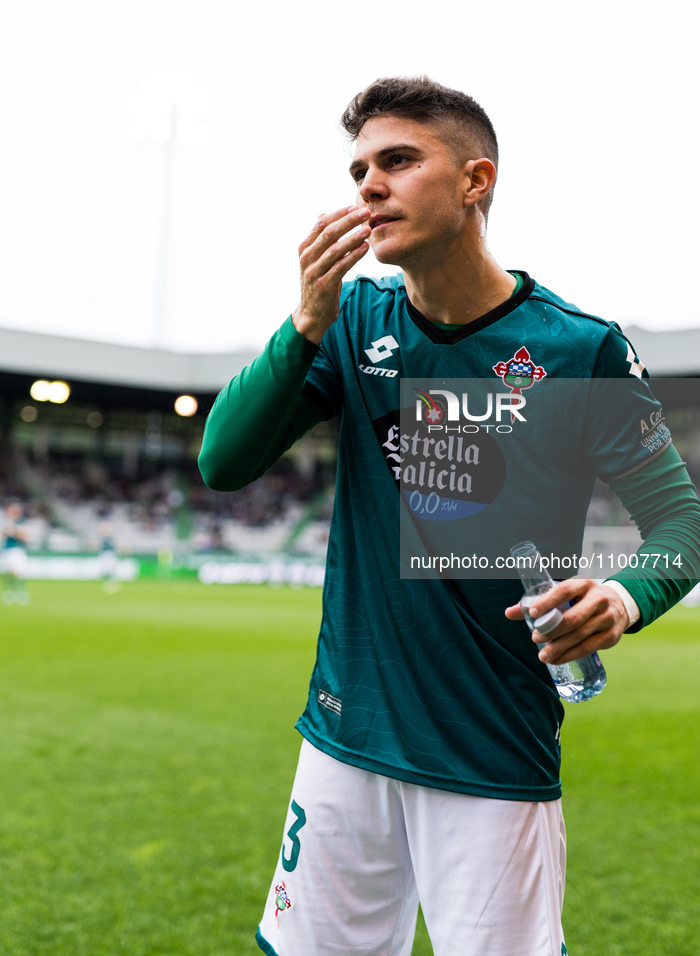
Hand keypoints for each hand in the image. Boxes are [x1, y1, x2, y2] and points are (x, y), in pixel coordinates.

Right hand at [292, 205, 370, 343]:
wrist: (311, 313)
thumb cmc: (318, 282)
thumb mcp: (315, 259)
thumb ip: (320, 238)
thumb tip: (324, 214)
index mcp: (304, 248)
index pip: (321, 223)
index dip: (339, 213)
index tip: (355, 207)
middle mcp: (306, 257)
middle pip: (328, 233)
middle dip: (348, 221)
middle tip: (366, 213)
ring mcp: (313, 271)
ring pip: (335, 249)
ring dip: (353, 237)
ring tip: (368, 229)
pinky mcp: (323, 285)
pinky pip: (341, 266)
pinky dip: (353, 255)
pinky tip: (365, 248)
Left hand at [504, 579, 629, 664]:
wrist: (620, 604)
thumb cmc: (583, 599)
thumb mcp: (567, 594)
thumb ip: (538, 602)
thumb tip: (508, 613)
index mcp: (584, 584)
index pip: (565, 591)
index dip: (548, 602)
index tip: (532, 613)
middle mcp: (598, 599)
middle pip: (573, 618)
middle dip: (552, 630)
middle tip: (535, 639)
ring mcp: (607, 618)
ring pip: (580, 635)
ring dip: (559, 647)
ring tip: (542, 655)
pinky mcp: (611, 636)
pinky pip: (588, 647)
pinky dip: (570, 655)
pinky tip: (557, 659)